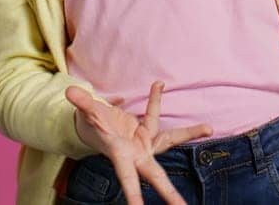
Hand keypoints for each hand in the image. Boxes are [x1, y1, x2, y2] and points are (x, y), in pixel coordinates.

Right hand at [65, 81, 212, 204]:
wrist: (93, 125)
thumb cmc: (90, 125)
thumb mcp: (86, 114)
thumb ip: (82, 104)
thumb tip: (70, 91)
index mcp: (120, 155)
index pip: (128, 179)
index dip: (133, 195)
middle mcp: (135, 153)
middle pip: (156, 175)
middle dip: (170, 194)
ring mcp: (144, 143)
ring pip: (169, 140)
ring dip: (188, 133)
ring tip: (208, 128)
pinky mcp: (147, 131)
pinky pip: (154, 114)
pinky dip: (154, 99)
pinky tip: (158, 84)